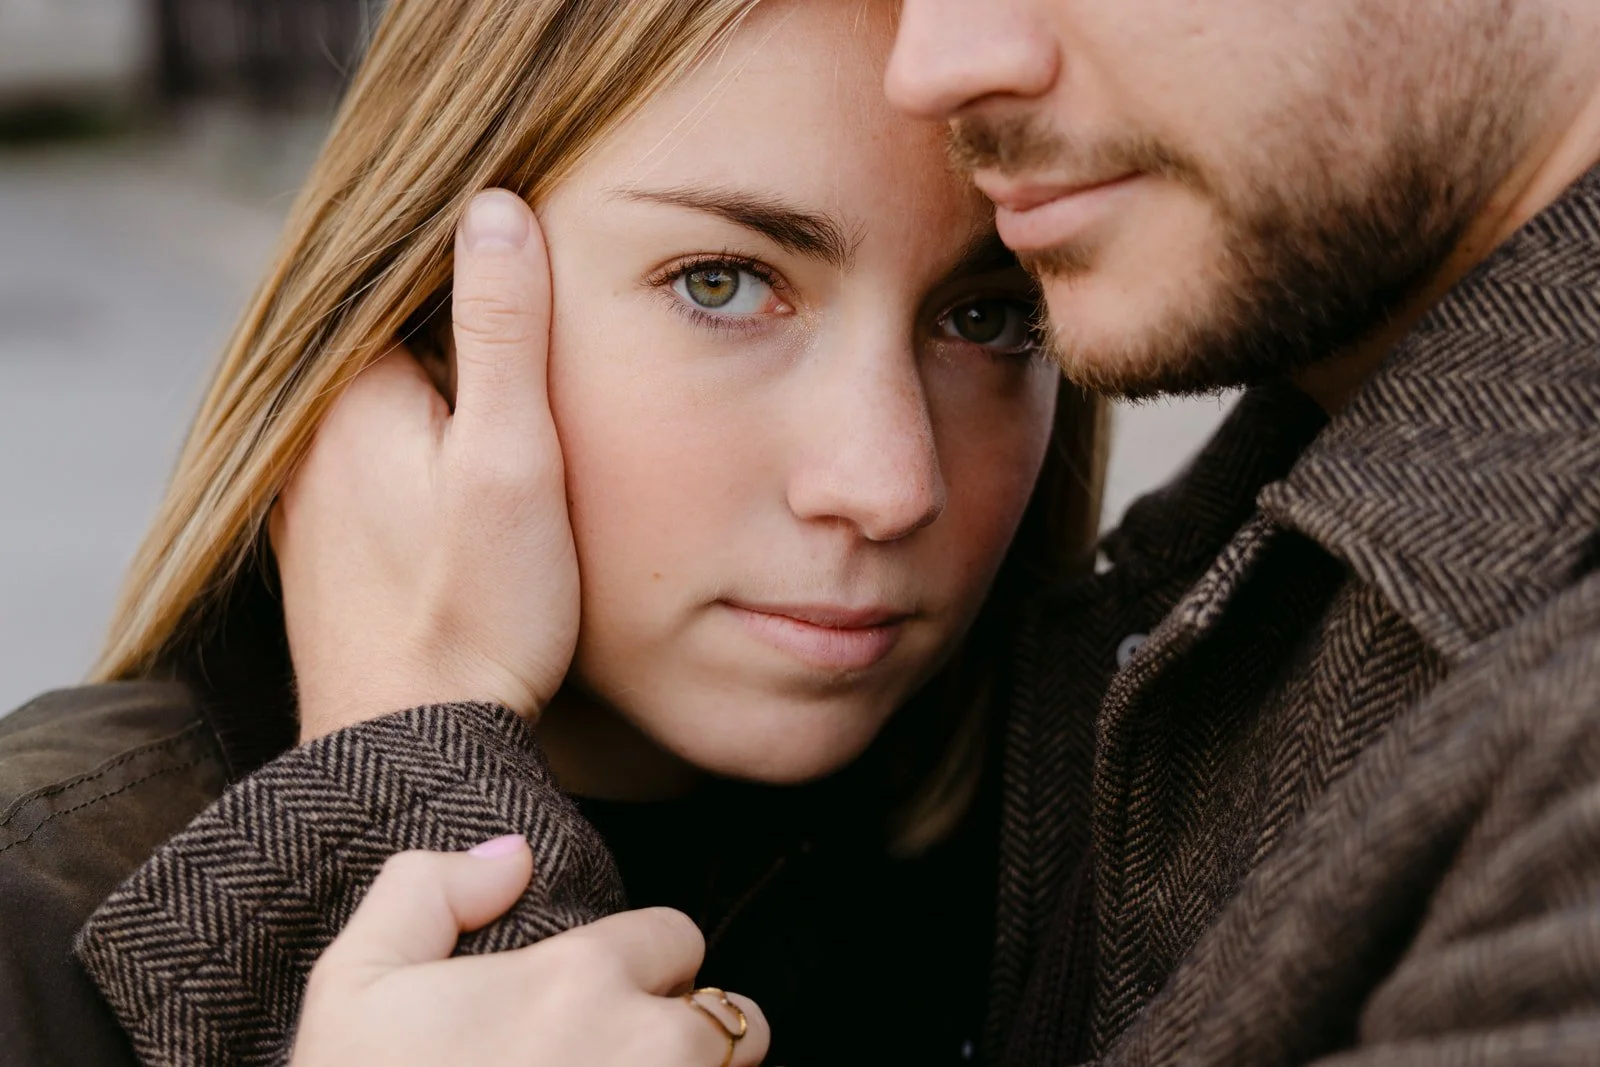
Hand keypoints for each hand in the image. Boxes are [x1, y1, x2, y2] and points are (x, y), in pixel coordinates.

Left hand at [272, 190, 578, 738]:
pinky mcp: (319, 545)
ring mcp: (304, 494)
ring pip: (380, 404)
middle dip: (456, 333)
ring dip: (436, 396)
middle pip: (391, 341)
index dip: (476, 272)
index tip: (540, 275)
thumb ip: (506, 329)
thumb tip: (497, 208)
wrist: (413, 747)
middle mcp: (306, 434)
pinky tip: (461, 485)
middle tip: (544, 341)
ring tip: (512, 413)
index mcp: (349, 391)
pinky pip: (368, 458)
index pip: (404, 281)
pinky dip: (414, 449)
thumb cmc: (479, 609)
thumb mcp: (514, 458)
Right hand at [291, 838, 770, 1066]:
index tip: (597, 999)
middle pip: (731, 1021)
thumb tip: (514, 854)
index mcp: (581, 979)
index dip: (641, 963)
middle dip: (688, 1032)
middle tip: (619, 1060)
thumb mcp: (353, 983)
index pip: (678, 937)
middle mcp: (649, 1048)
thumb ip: (429, 888)